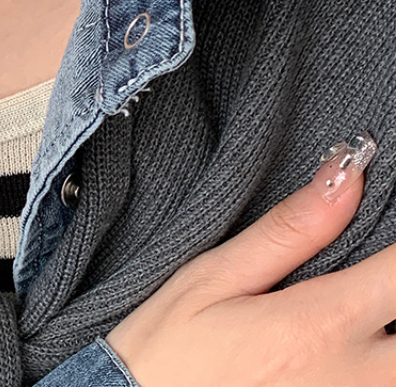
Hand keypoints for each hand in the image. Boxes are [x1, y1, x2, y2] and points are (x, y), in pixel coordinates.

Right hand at [105, 132, 393, 385]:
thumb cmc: (168, 348)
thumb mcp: (214, 277)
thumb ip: (290, 231)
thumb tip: (346, 176)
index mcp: (319, 325)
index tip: (387, 226)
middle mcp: (352, 377)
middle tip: (373, 274)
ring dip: (390, 332)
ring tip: (361, 304)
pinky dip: (375, 365)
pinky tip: (349, 346)